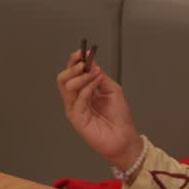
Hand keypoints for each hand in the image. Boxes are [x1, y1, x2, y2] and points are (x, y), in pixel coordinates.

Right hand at [57, 50, 142, 168]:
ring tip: (96, 74)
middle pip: (63, 79)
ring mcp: (74, 109)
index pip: (71, 74)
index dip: (74, 61)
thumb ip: (100, 77)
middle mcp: (76, 100)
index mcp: (82, 92)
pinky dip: (87, 88)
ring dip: (82, 76)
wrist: (125, 137)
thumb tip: (92, 62)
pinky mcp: (77, 119)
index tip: (82, 51)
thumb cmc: (120, 117)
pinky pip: (77, 99)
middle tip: (86, 62)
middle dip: (73, 67)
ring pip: (67, 86)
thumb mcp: (112, 90)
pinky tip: (96, 84)